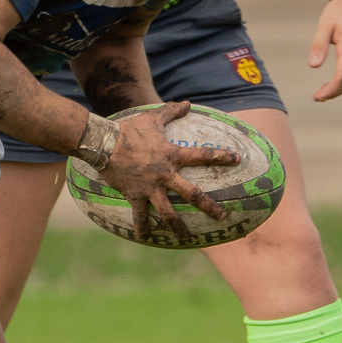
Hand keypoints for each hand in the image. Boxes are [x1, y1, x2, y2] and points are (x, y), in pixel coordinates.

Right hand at [97, 101, 237, 241]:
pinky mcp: (135, 196)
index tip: (237, 159)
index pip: (202, 156)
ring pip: (168, 213)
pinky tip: (146, 239)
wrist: (104, 144)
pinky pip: (140, 216)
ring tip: (188, 239)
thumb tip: (187, 103)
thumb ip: (171, 111)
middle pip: (192, 195)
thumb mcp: (152, 118)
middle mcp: (165, 174)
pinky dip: (142, 228)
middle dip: (209, 206)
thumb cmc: (129, 130)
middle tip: (223, 217)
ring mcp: (150, 188)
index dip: (221, 156)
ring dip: (179, 227)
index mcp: (172, 155)